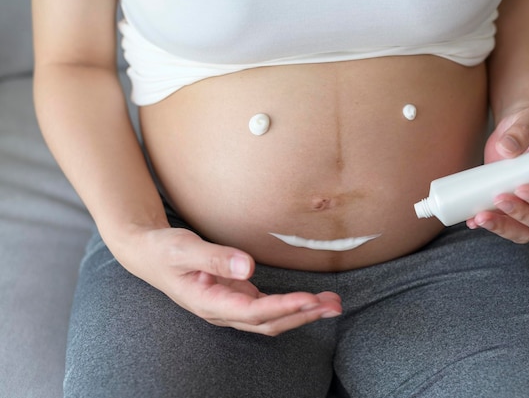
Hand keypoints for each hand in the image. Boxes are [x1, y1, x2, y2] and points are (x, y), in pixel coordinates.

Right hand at [115, 226, 341, 335]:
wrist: (150, 255)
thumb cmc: (164, 251)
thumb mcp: (183, 249)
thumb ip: (214, 257)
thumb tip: (248, 266)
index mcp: (208, 303)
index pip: (252, 312)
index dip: (282, 307)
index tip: (309, 299)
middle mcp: (222, 311)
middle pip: (269, 322)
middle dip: (302, 316)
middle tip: (334, 306)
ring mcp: (231, 307)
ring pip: (272, 319)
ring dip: (302, 313)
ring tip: (333, 303)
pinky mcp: (237, 297)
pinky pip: (268, 308)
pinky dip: (292, 304)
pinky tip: (311, 299)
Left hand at [467, 106, 528, 242]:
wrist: (510, 134)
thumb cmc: (527, 127)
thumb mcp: (528, 122)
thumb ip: (521, 132)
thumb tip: (507, 147)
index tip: (522, 188)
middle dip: (521, 214)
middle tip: (499, 198)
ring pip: (522, 231)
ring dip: (503, 227)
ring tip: (481, 215)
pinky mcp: (508, 211)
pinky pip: (501, 226)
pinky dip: (486, 225)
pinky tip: (472, 219)